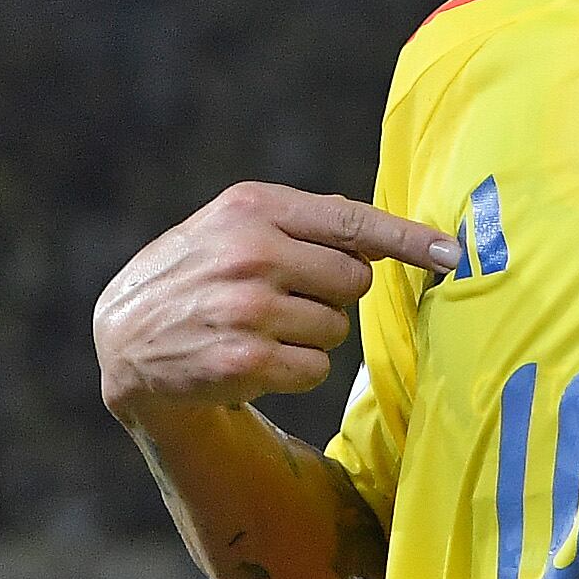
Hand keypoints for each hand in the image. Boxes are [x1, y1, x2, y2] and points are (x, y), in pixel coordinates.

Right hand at [94, 183, 456, 420]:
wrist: (125, 337)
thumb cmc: (197, 273)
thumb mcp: (234, 225)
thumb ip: (305, 222)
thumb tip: (385, 230)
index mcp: (253, 208)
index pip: (351, 221)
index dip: (409, 239)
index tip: (453, 251)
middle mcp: (252, 253)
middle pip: (355, 280)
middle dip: (333, 295)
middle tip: (286, 297)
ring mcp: (248, 308)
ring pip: (336, 329)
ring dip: (311, 335)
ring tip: (260, 327)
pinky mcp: (247, 360)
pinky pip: (316, 369)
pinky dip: (296, 369)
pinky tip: (254, 358)